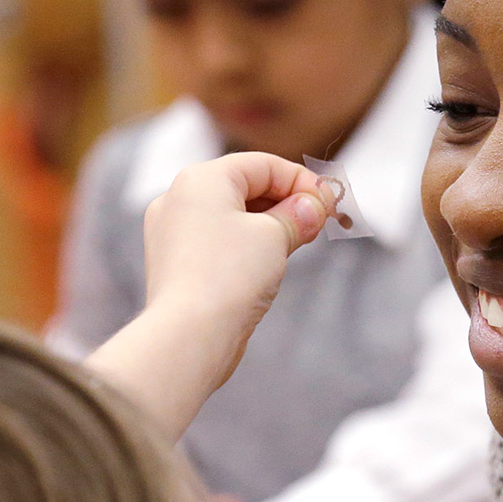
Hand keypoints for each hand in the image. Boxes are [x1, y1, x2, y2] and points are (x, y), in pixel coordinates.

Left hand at [86, 153, 335, 435]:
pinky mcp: (175, 262)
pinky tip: (270, 261)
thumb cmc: (229, 277)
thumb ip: (298, 214)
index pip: (262, 165)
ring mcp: (172, 231)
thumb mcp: (276, 236)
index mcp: (201, 178)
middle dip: (287, 202)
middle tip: (320, 221)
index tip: (330, 201)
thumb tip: (314, 206)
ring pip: (231, 215)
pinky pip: (217, 240)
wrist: (189, 336)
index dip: (302, 180)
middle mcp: (179, 198)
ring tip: (300, 241)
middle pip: (245, 186)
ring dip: (270, 223)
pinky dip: (246, 243)